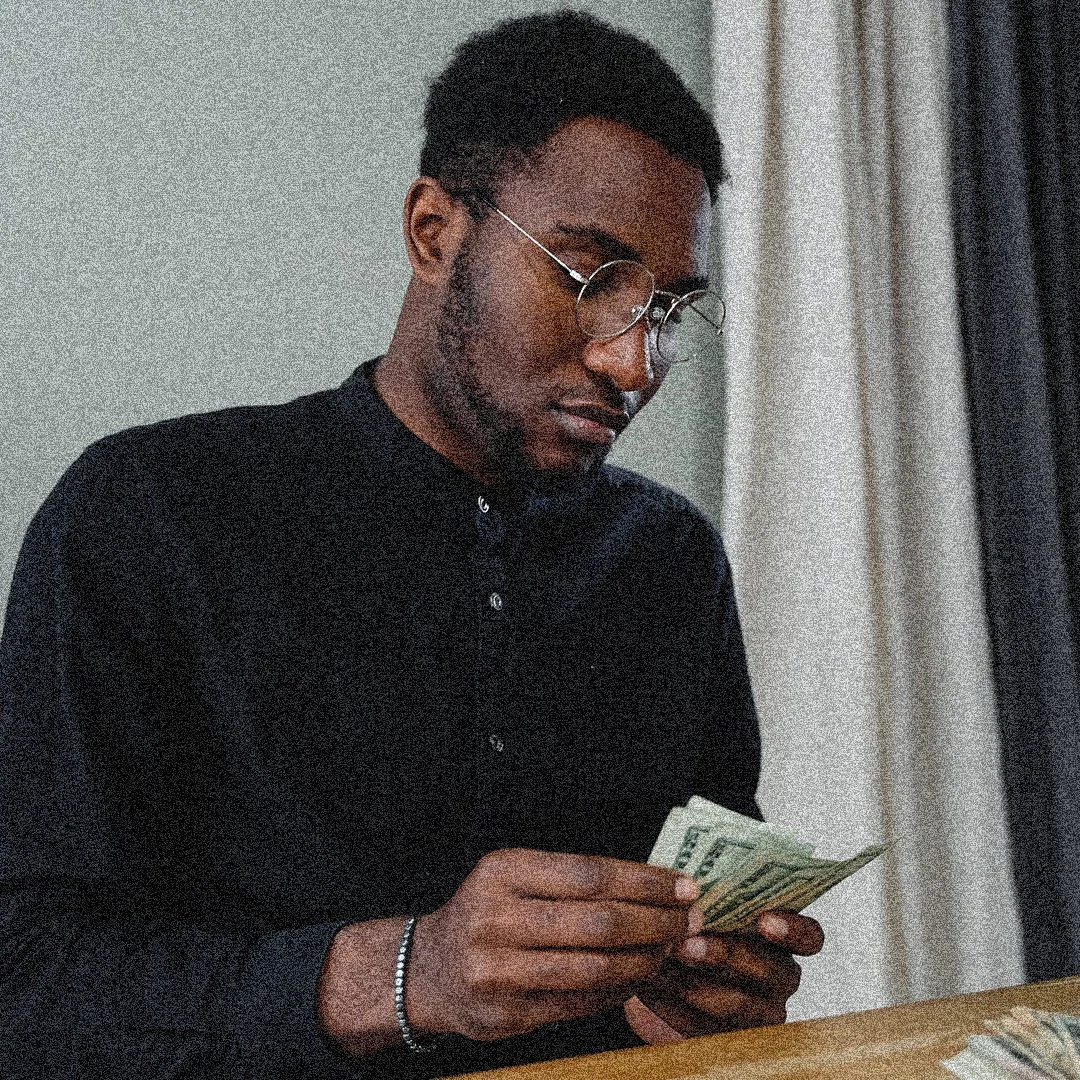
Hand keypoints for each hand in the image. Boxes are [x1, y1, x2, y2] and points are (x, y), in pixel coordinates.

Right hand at [405, 848, 698, 1041]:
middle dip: (655, 922)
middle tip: (688, 921)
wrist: (428, 968)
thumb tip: (654, 886)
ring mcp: (497, 969)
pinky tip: (637, 977)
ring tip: (669, 950)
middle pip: (597, 921)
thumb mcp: (514, 878)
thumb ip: (572, 880)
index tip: (683, 886)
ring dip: (644, 960)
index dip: (644, 881)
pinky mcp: (506, 1013)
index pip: (589, 873)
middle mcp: (495, 917)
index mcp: (503, 872)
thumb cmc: (487, 914)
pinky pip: (579, 1003)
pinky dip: (617, 990)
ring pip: (594, 967)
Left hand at [624, 910, 823, 1043]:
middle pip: (769, 970)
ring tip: (660, 964)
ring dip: (693, 984)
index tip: (764, 920)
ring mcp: (759, 1012)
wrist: (674, 970)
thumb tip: (687, 882)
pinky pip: (703, 1028)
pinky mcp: (727, 1038)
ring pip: (736, 1005)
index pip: (810, 937)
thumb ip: (712, 896)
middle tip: (687, 943)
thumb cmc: (700, 926)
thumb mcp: (711, 907)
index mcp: (784, 939)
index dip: (792, 930)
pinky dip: (671, 1006)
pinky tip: (648, 987)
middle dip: (726, 955)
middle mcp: (780, 977)